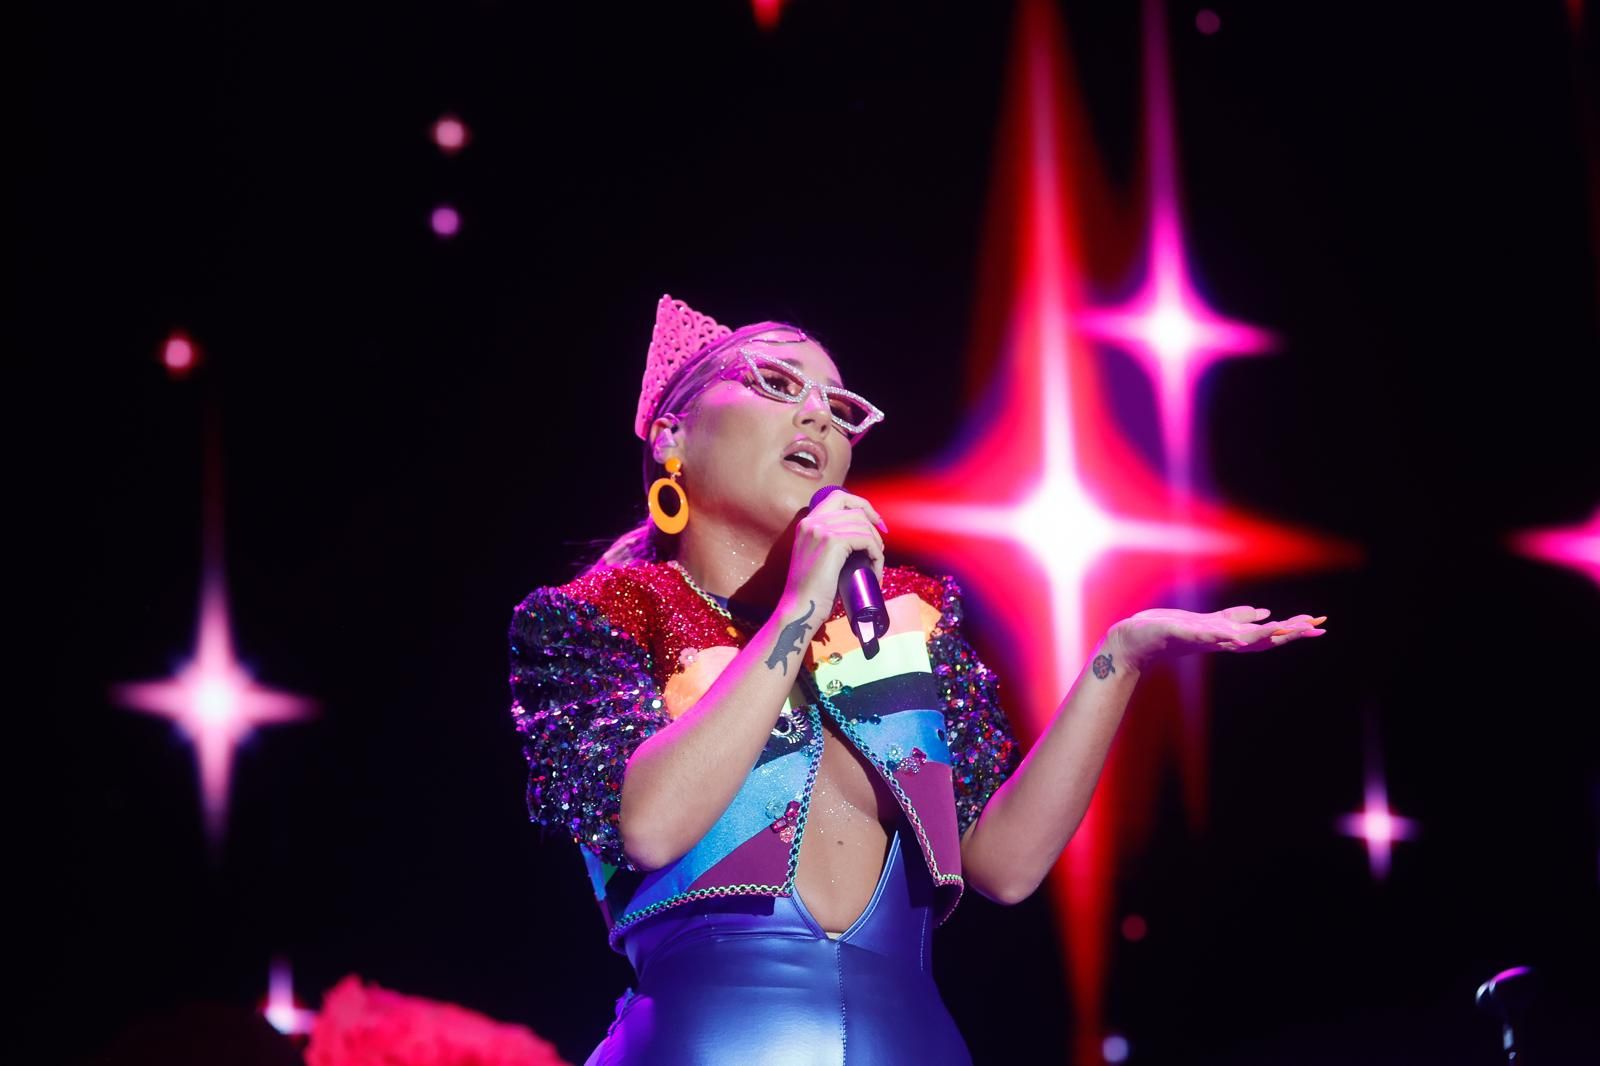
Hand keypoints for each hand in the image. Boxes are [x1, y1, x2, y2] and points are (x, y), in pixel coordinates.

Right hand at [780, 489, 887, 612]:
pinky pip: (866, 540)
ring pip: (863, 526)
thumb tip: (861, 536)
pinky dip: (876, 555)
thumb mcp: (818, 557)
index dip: (862, 505)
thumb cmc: (812, 590)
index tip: (875, 522)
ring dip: (876, 545)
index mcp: (807, 523)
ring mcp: (821, 530)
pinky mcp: (832, 542)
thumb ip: (831, 541)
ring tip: (876, 564)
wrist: (800, 608)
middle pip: (855, 510)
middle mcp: (812, 521)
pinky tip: (875, 570)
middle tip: (880, 548)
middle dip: (873, 526)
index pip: (839, 496)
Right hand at [1108, 606, 1326, 671]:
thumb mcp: (1183, 634)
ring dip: (1279, 624)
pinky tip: (1262, 612)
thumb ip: (1210, 634)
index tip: (1310, 626)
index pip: (1264, 636)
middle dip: (1294, 629)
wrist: (1131, 645)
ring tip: (1302, 620)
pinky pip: (1235, 620)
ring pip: (1255, 628)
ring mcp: (1215, 632)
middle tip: (1321, 624)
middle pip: (1267, 634)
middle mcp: (1224, 638)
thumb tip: (1241, 638)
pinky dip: (1251, 616)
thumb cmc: (1154, 640)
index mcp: (1222, 639)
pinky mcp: (1204, 625)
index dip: (1287, 631)